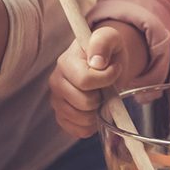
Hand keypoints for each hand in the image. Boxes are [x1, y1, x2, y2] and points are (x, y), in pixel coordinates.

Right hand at [48, 21, 145, 137]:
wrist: (104, 63)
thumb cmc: (106, 50)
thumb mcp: (110, 37)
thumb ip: (103, 41)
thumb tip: (97, 62)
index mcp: (65, 62)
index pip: (85, 80)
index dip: (106, 79)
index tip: (114, 69)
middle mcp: (56, 82)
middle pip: (84, 103)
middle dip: (102, 96)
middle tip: (106, 85)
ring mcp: (57, 101)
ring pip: (82, 119)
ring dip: (99, 111)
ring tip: (101, 96)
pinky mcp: (61, 117)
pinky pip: (79, 131)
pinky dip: (92, 124)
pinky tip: (95, 109)